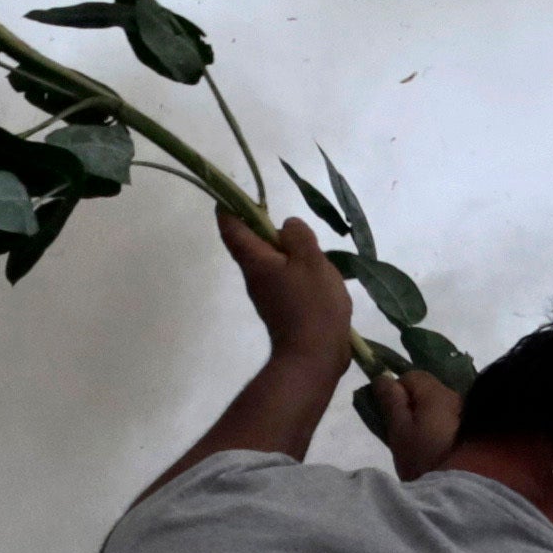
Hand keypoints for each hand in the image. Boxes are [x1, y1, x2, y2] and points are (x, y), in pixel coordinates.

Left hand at [219, 205, 360, 371]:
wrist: (313, 359)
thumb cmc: (311, 306)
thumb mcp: (310, 261)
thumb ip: (298, 236)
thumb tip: (287, 226)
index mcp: (256, 261)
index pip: (231, 227)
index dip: (230, 206)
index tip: (237, 193)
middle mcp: (255, 277)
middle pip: (254, 244)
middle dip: (271, 230)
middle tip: (297, 228)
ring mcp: (267, 295)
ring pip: (274, 262)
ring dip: (291, 253)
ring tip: (317, 254)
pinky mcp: (282, 309)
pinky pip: (286, 280)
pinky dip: (299, 272)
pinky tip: (323, 277)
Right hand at [358, 365, 467, 478]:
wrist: (466, 488)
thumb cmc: (426, 459)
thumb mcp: (400, 432)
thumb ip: (391, 402)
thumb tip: (382, 377)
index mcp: (436, 393)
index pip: (411, 377)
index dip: (396, 392)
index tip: (391, 417)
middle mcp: (455, 397)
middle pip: (427, 392)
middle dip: (412, 407)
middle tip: (404, 435)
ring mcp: (468, 414)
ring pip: (439, 408)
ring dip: (427, 419)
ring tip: (421, 446)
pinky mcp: (475, 432)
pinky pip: (451, 422)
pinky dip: (441, 430)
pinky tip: (439, 449)